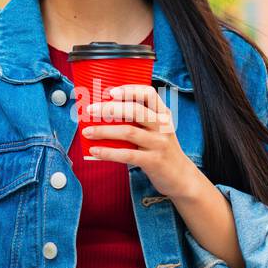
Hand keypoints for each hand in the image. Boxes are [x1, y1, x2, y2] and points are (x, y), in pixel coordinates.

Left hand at [79, 84, 201, 199]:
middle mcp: (163, 126)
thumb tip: (104, 113)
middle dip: (110, 109)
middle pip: (135, 111)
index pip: (149, 93)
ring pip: (129, 131)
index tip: (110, 91)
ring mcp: (159, 144)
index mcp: (163, 114)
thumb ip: (139, 121)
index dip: (129, 90)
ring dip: (104, 130)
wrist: (181, 177)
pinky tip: (94, 151)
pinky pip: (127, 154)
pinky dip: (108, 152)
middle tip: (90, 110)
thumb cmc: (161, 150)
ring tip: (87, 131)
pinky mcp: (153, 161)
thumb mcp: (157, 130)